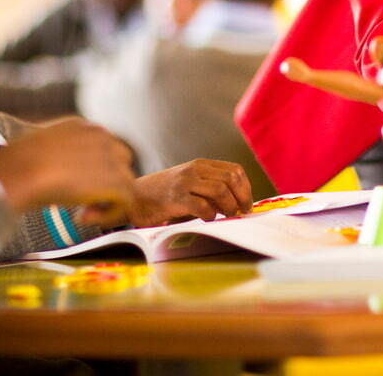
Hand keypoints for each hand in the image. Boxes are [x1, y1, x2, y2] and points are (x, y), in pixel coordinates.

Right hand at [0, 118, 136, 224]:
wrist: (22, 171)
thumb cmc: (15, 164)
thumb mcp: (35, 148)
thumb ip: (52, 154)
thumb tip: (48, 169)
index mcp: (81, 126)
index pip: (101, 147)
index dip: (91, 170)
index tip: (71, 185)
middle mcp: (101, 136)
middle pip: (119, 160)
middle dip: (105, 181)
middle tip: (81, 201)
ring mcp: (111, 157)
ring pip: (124, 181)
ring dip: (106, 200)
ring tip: (81, 213)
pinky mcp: (117, 179)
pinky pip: (126, 200)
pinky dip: (108, 214)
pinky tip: (83, 218)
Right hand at [126, 158, 253, 225]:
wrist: (135, 197)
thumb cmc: (166, 195)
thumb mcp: (191, 185)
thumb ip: (211, 189)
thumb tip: (238, 204)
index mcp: (201, 165)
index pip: (234, 170)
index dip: (246, 188)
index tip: (247, 204)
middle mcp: (195, 169)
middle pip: (231, 178)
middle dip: (241, 198)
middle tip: (241, 212)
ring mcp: (185, 182)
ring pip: (220, 190)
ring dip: (228, 206)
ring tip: (226, 216)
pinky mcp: (176, 198)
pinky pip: (202, 206)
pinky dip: (210, 215)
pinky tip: (207, 219)